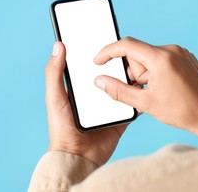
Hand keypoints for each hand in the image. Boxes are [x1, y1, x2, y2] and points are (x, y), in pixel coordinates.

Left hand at [45, 42, 126, 165]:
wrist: (77, 156)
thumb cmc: (61, 127)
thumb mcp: (55, 97)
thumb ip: (54, 72)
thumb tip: (58, 45)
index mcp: (81, 88)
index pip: (92, 67)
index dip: (100, 55)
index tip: (108, 40)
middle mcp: (96, 95)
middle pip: (111, 75)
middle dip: (119, 65)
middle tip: (129, 54)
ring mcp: (110, 106)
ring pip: (124, 88)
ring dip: (131, 79)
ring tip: (138, 68)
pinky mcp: (121, 118)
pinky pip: (132, 105)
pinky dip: (137, 97)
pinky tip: (143, 87)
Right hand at [94, 37, 197, 144]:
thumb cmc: (182, 111)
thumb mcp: (145, 103)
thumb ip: (118, 90)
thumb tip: (100, 81)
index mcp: (161, 58)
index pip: (127, 45)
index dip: (109, 52)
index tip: (99, 61)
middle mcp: (172, 50)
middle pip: (138, 55)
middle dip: (134, 73)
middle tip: (143, 91)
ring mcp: (180, 53)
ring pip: (149, 58)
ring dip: (146, 74)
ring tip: (157, 92)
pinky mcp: (186, 57)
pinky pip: (161, 60)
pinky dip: (156, 72)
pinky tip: (165, 88)